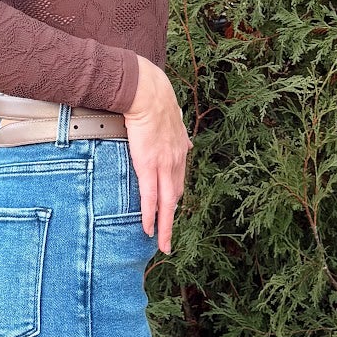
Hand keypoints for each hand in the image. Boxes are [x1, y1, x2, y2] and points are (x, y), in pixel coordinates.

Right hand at [123, 56, 190, 254]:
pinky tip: (149, 229)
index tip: (172, 210)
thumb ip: (180, 133)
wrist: (149, 93)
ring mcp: (164, 165)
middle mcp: (176, 161)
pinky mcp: (148, 166)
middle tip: (170, 239)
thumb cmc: (156, 99)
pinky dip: (151, 216)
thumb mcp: (175, 118)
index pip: (179, 180)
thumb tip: (187, 142)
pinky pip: (150, 197)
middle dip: (173, 219)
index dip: (175, 197)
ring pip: (166, 203)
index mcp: (180, 150)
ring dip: (165, 226)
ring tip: (163, 244)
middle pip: (176, 197)